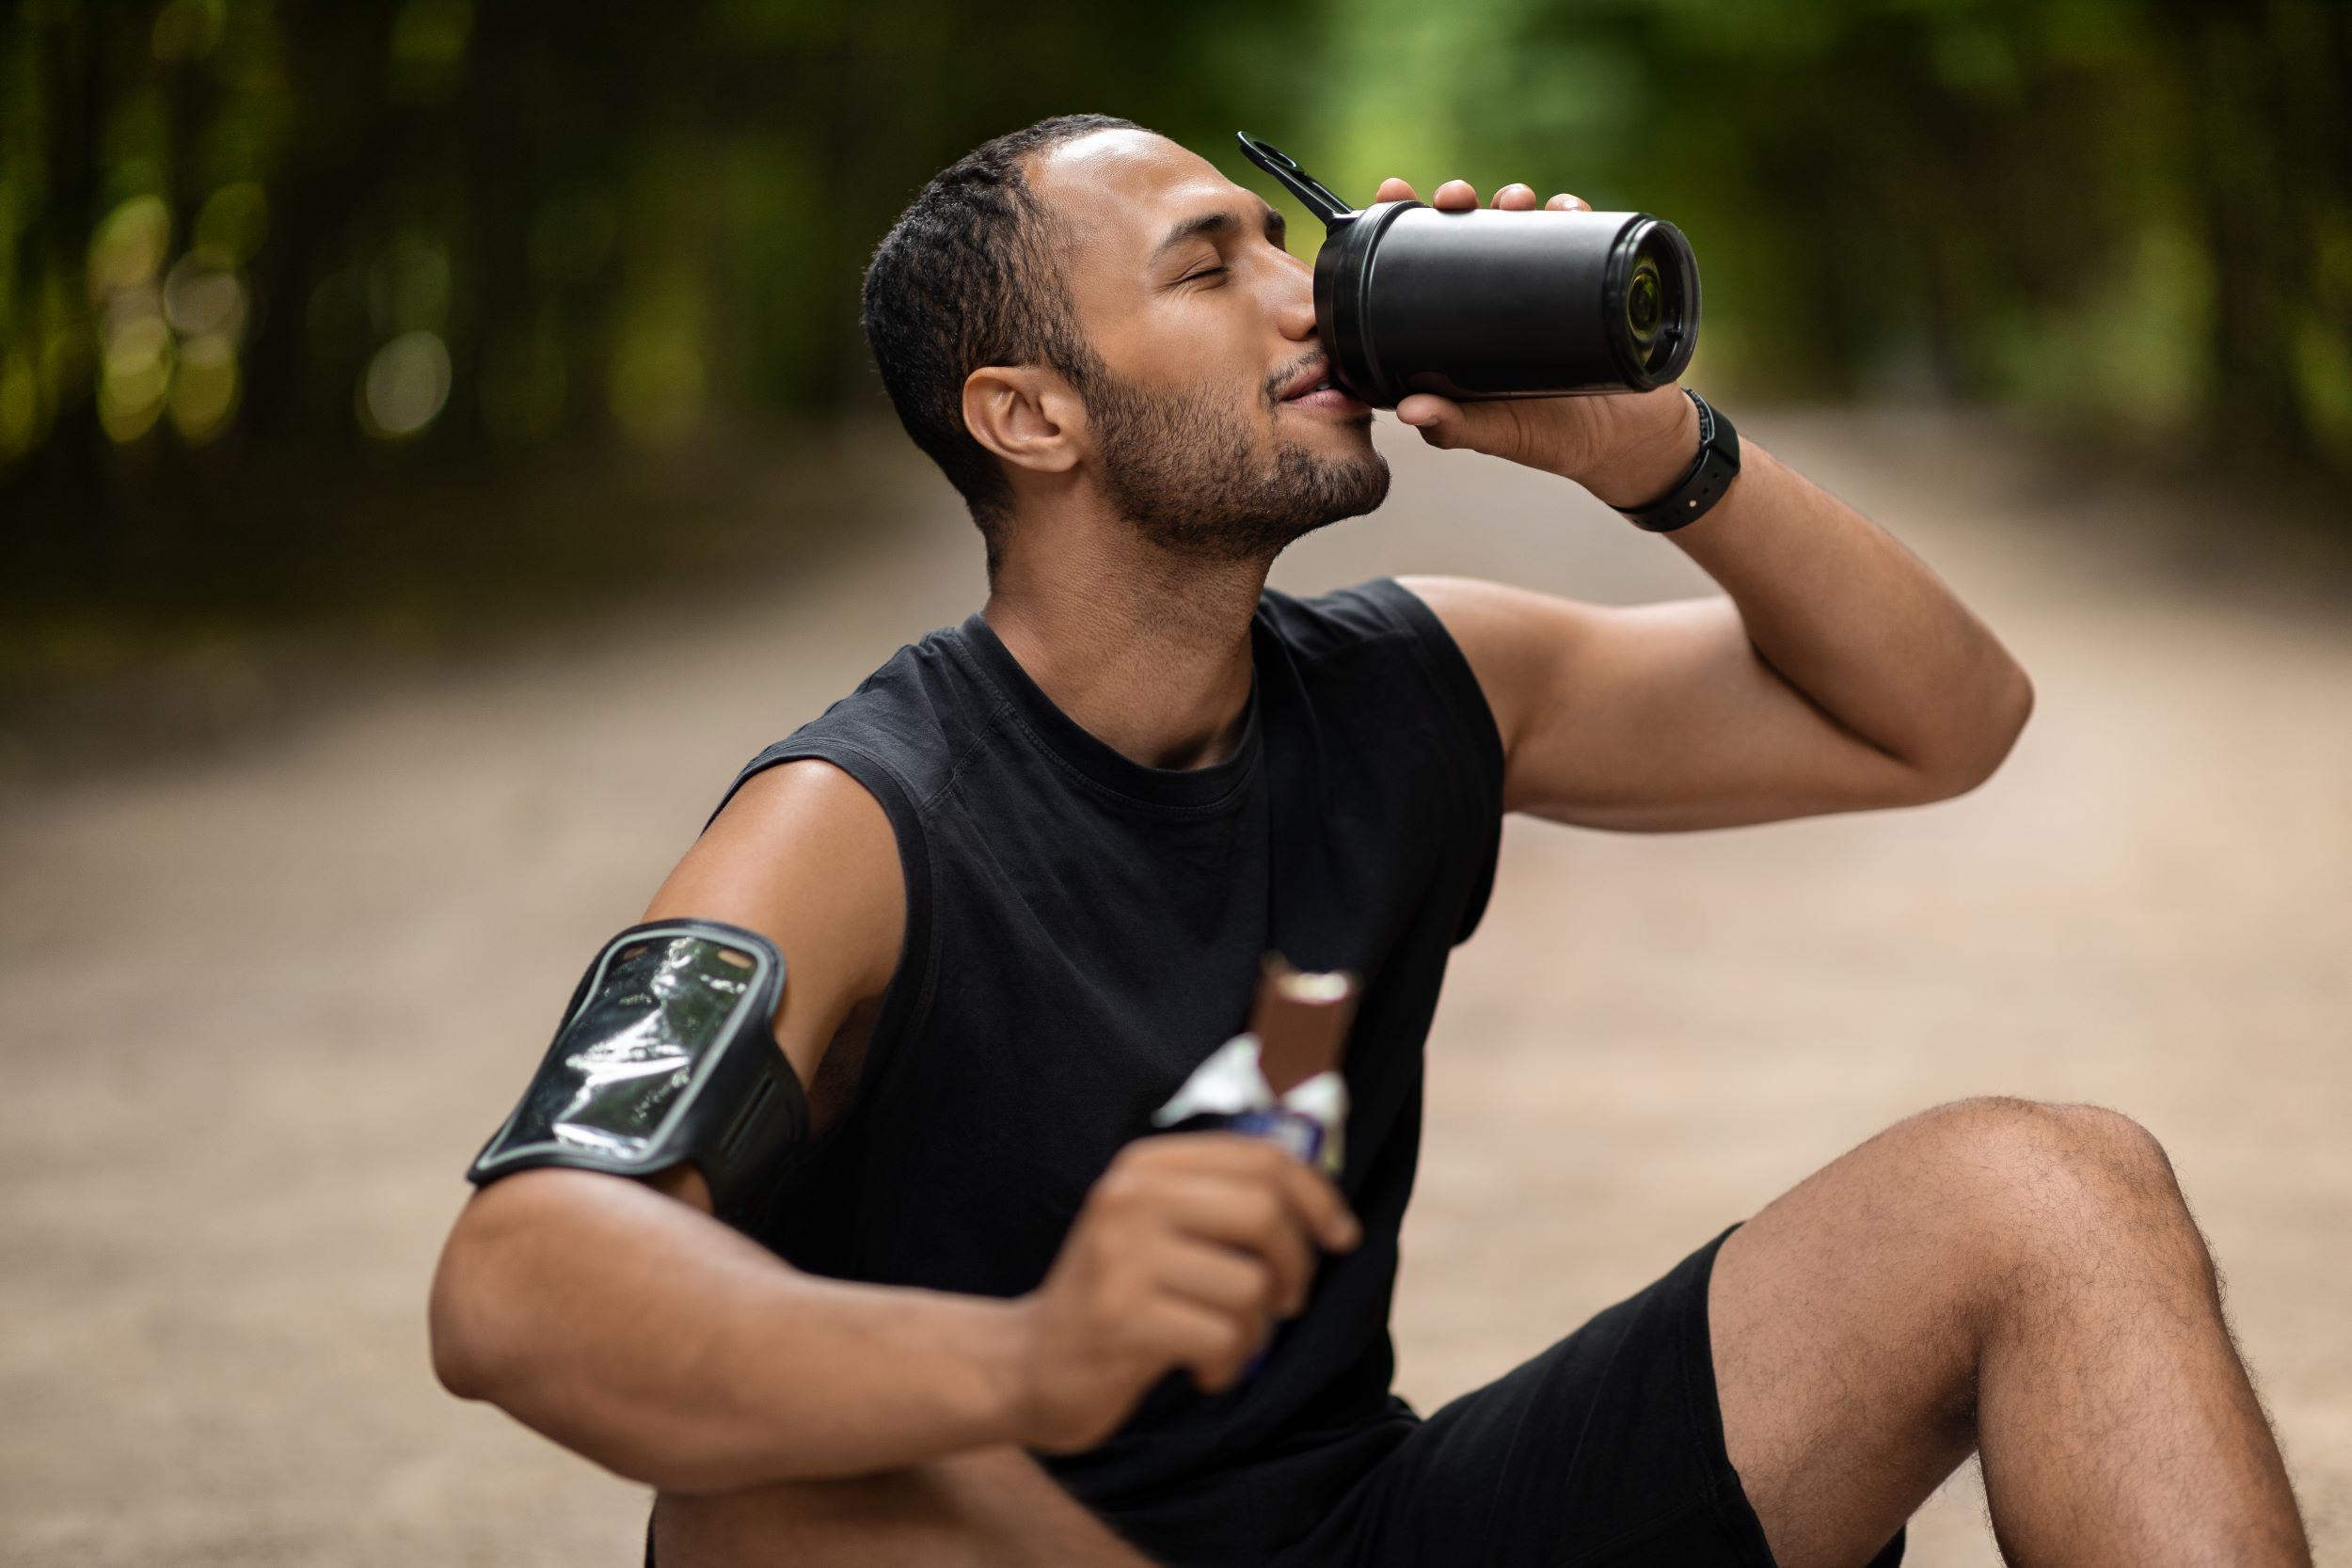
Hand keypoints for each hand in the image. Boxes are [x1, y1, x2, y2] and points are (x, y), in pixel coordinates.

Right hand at [1007, 1131, 1361, 1453]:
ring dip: (1256, 1329)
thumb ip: (1222, 1202)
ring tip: (1224, 1341)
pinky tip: (1200, 1369)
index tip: (1341, 1236)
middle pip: (1264, 1213)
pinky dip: (1229, 1365)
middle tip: (1286, 1301)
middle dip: (1297, 1266)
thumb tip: (1324, 1200)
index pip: (1261, 1158)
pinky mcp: (1122, 1319)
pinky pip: (1225, 1339)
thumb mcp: (1158, 1227)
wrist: (1029, 1363)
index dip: (1318, 1196)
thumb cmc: (1119, 1296)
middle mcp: (1131, 1197)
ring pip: (1250, 1286)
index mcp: (1147, 1165)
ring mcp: (1122, 1257)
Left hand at [1370, 175, 1700, 508]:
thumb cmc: (1547, 435)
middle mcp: (1497, 293)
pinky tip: (1564, 208)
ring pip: (1520, 221)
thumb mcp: (1494, 432)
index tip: (1392, 193)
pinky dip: (1571, 212)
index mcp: (1460, 321)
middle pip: (1469, 229)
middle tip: (1456, 196)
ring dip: (1512, 197)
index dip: (1403, 226)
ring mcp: (1543, 282)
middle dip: (1458, 200)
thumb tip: (1408, 412)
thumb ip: (1451, 426)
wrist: (1625, 440)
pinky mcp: (1590, 279)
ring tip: (1514, 200)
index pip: (1422, 263)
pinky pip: (1580, 233)